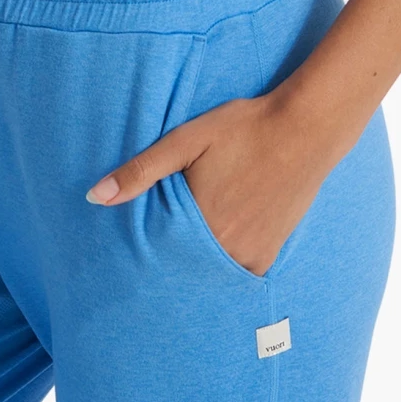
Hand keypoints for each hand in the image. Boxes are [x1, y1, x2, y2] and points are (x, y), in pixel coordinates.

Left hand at [84, 91, 333, 276]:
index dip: (140, 257)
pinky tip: (214, 253)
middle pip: (183, 267)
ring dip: (194, 267)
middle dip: (165, 265)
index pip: (157, 255)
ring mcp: (251, 255)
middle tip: (149, 267)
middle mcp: (225, 248)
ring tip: (179, 259)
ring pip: (210, 273)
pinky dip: (223, 267)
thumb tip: (95, 197)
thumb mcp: (186, 140)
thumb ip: (142, 170)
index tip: (123, 264)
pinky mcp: (270, 253)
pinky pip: (239, 273)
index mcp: (199, 223)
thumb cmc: (243, 128)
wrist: (305, 129)